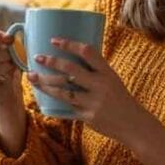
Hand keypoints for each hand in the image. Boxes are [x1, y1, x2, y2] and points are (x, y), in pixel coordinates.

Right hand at [0, 28, 22, 106]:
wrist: (3, 87)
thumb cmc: (3, 64)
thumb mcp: (5, 50)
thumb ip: (6, 42)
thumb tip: (9, 38)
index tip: (10, 39)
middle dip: (2, 50)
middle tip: (13, 56)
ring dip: (3, 60)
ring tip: (11, 63)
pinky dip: (2, 69)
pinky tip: (8, 70)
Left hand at [27, 37, 147, 141]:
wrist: (133, 124)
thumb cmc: (120, 98)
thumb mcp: (112, 80)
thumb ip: (94, 71)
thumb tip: (70, 57)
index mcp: (107, 73)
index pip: (87, 52)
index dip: (69, 44)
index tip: (53, 40)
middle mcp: (100, 86)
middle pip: (71, 70)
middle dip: (51, 62)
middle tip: (37, 57)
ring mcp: (93, 102)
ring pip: (63, 91)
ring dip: (45, 83)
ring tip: (31, 77)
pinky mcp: (88, 117)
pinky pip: (66, 108)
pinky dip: (53, 102)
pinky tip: (41, 98)